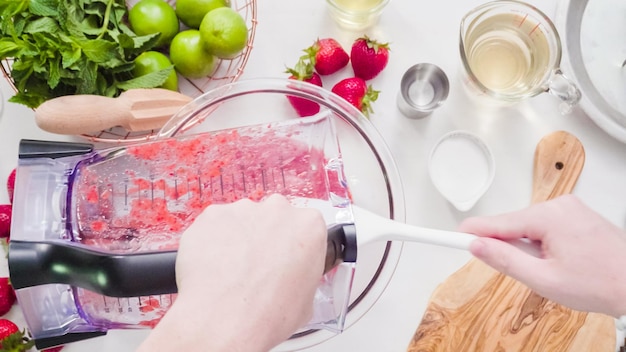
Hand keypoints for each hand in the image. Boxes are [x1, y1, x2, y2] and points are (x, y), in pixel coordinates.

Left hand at [138, 194, 326, 350]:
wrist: (223, 321)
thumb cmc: (268, 315)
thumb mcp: (306, 303)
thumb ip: (301, 276)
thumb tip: (289, 280)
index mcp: (308, 226)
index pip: (305, 229)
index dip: (293, 248)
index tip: (285, 263)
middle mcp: (277, 210)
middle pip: (273, 218)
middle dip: (266, 238)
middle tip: (257, 268)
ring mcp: (242, 209)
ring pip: (242, 221)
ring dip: (238, 240)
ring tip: (230, 273)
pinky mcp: (211, 216)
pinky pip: (214, 227)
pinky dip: (212, 242)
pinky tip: (211, 268)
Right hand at [460, 194, 625, 316]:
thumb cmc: (600, 284)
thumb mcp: (543, 279)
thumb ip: (504, 260)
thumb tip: (476, 246)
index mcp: (549, 216)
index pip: (496, 223)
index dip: (471, 233)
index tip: (448, 235)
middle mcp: (559, 205)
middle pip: (512, 224)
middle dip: (511, 247)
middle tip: (527, 270)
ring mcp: (570, 207)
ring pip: (528, 226)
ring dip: (529, 246)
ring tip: (552, 267)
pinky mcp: (576, 214)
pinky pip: (545, 225)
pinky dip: (542, 241)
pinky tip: (560, 259)